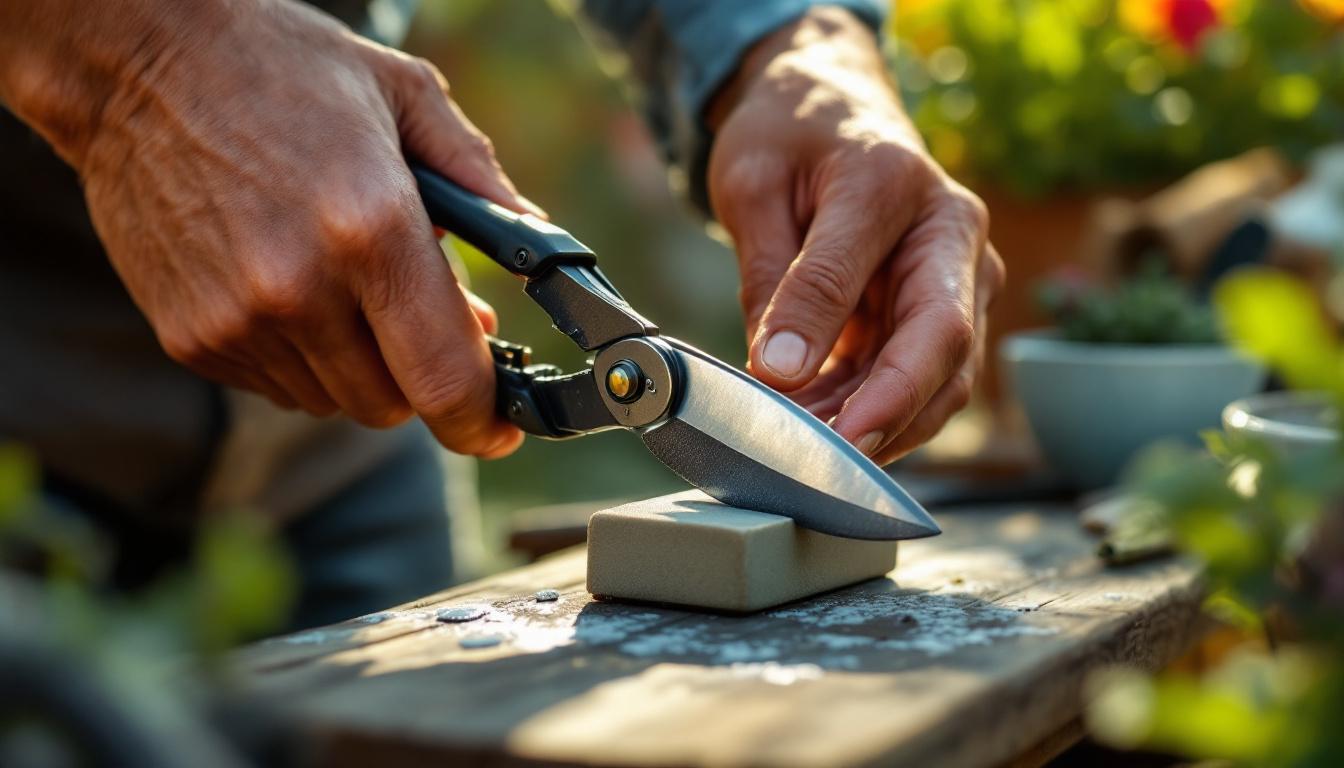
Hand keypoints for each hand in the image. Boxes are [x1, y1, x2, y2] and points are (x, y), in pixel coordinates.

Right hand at [0, 0, 533, 457]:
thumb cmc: (278, 68)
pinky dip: (304, 358)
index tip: (499, 429)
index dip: (484, 421)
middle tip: (423, 320)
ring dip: (362, 367)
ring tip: (348, 287)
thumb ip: (481, 177)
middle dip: (422, 376)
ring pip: (337, 402)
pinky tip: (293, 290)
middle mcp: (300, 288)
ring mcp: (238, 321)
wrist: (135, 64)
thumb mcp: (403, 94)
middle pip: (395, 405)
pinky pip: (279, 386)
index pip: (446, 377)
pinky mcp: (191, 338)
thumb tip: (534, 238)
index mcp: (370, 227)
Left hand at [707, 8, 1003, 464]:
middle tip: (822, 462)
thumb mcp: (756, 186)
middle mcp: (953, 235)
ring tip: (805, 452)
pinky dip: (869, 415)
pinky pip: (916, 380)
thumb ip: (774, 276)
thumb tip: (779, 370)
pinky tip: (816, 431)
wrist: (829, 110)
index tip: (781, 390)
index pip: (877, 282)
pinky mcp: (942, 314)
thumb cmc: (790, 137)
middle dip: (886, 415)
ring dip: (877, 427)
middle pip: (945, 346)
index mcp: (899, 184)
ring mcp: (959, 278)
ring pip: (944, 379)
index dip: (839, 353)